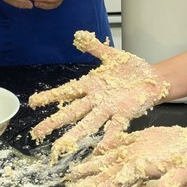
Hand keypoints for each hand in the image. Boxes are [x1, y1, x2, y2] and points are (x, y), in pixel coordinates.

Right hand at [29, 31, 169, 160]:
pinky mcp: (124, 113)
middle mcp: (96, 100)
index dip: (50, 96)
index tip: (33, 102)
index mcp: (91, 86)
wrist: (154, 78)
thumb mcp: (110, 55)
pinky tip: (99, 151)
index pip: (66, 91)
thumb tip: (78, 36)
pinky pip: (114, 128)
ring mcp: (109, 108)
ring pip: (88, 123)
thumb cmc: (132, 70)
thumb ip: (94, 47)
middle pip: (71, 112)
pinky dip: (107, 139)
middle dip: (54, 122)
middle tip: (36, 133)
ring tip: (62, 147)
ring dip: (75, 135)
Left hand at [62, 126, 186, 186]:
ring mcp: (136, 153)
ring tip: (71, 177)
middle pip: (103, 178)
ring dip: (89, 170)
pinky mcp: (142, 141)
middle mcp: (134, 165)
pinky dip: (104, 148)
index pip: (111, 186)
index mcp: (139, 172)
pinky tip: (93, 151)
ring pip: (107, 162)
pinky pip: (118, 145)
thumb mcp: (186, 173)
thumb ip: (172, 186)